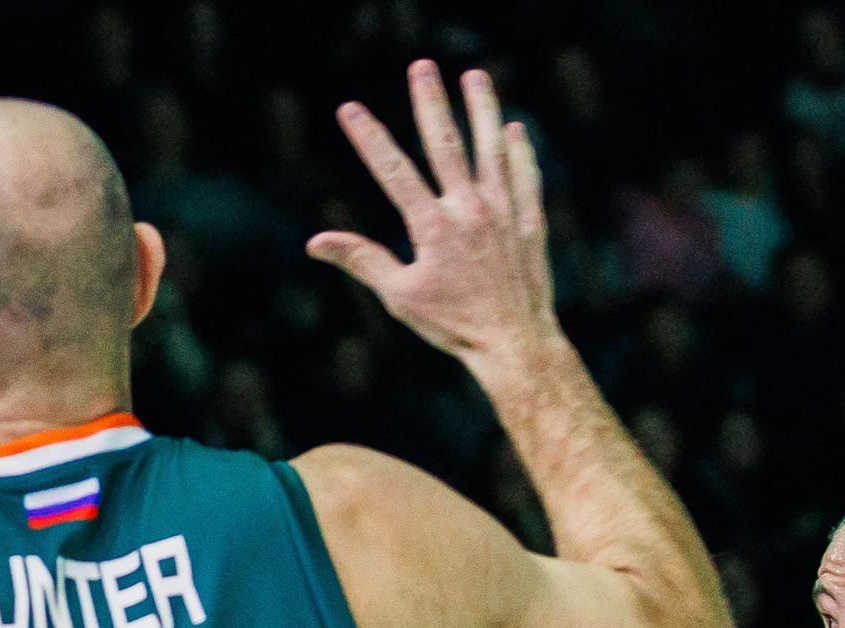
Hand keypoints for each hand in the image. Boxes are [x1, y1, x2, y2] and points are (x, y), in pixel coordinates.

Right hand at [310, 61, 556, 374]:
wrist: (514, 343)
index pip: (393, 171)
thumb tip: (315, 242)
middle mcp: (469, 210)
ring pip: (490, 149)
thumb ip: (362, 260)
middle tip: (422, 67)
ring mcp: (503, 212)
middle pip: (446, 144)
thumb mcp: (399, 297)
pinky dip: (518, 152)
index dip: (369, 138)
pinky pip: (525, 177)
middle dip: (430, 103)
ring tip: (475, 76)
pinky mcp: (529, 223)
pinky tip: (512, 130)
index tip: (350, 109)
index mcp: (432, 227)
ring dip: (482, 109)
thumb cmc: (452, 326)